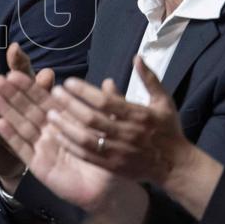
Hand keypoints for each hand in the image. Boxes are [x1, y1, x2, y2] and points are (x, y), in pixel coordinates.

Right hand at [0, 66, 109, 207]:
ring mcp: (42, 148)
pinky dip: (12, 136)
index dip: (29, 86)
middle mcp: (50, 131)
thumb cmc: (109, 158)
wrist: (109, 189)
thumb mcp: (108, 128)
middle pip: (28, 110)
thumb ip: (106, 105)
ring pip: (22, 125)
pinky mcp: (39, 165)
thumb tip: (108, 81)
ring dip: (7, 111)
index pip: (43, 99)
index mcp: (64, 120)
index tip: (14, 73)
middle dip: (12, 95)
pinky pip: (23, 149)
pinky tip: (0, 123)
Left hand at [47, 57, 191, 185]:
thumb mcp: (163, 101)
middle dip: (71, 105)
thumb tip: (137, 56)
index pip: (107, 102)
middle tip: (55, 93)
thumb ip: (149, 78)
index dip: (85, 92)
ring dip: (66, 126)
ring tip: (50, 114)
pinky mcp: (113, 166)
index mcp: (139, 116)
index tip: (69, 81)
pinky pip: (87, 156)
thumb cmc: (167, 129)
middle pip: (93, 119)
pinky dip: (71, 145)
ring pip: (87, 139)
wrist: (174, 165)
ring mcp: (119, 152)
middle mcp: (128, 134)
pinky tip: (57, 135)